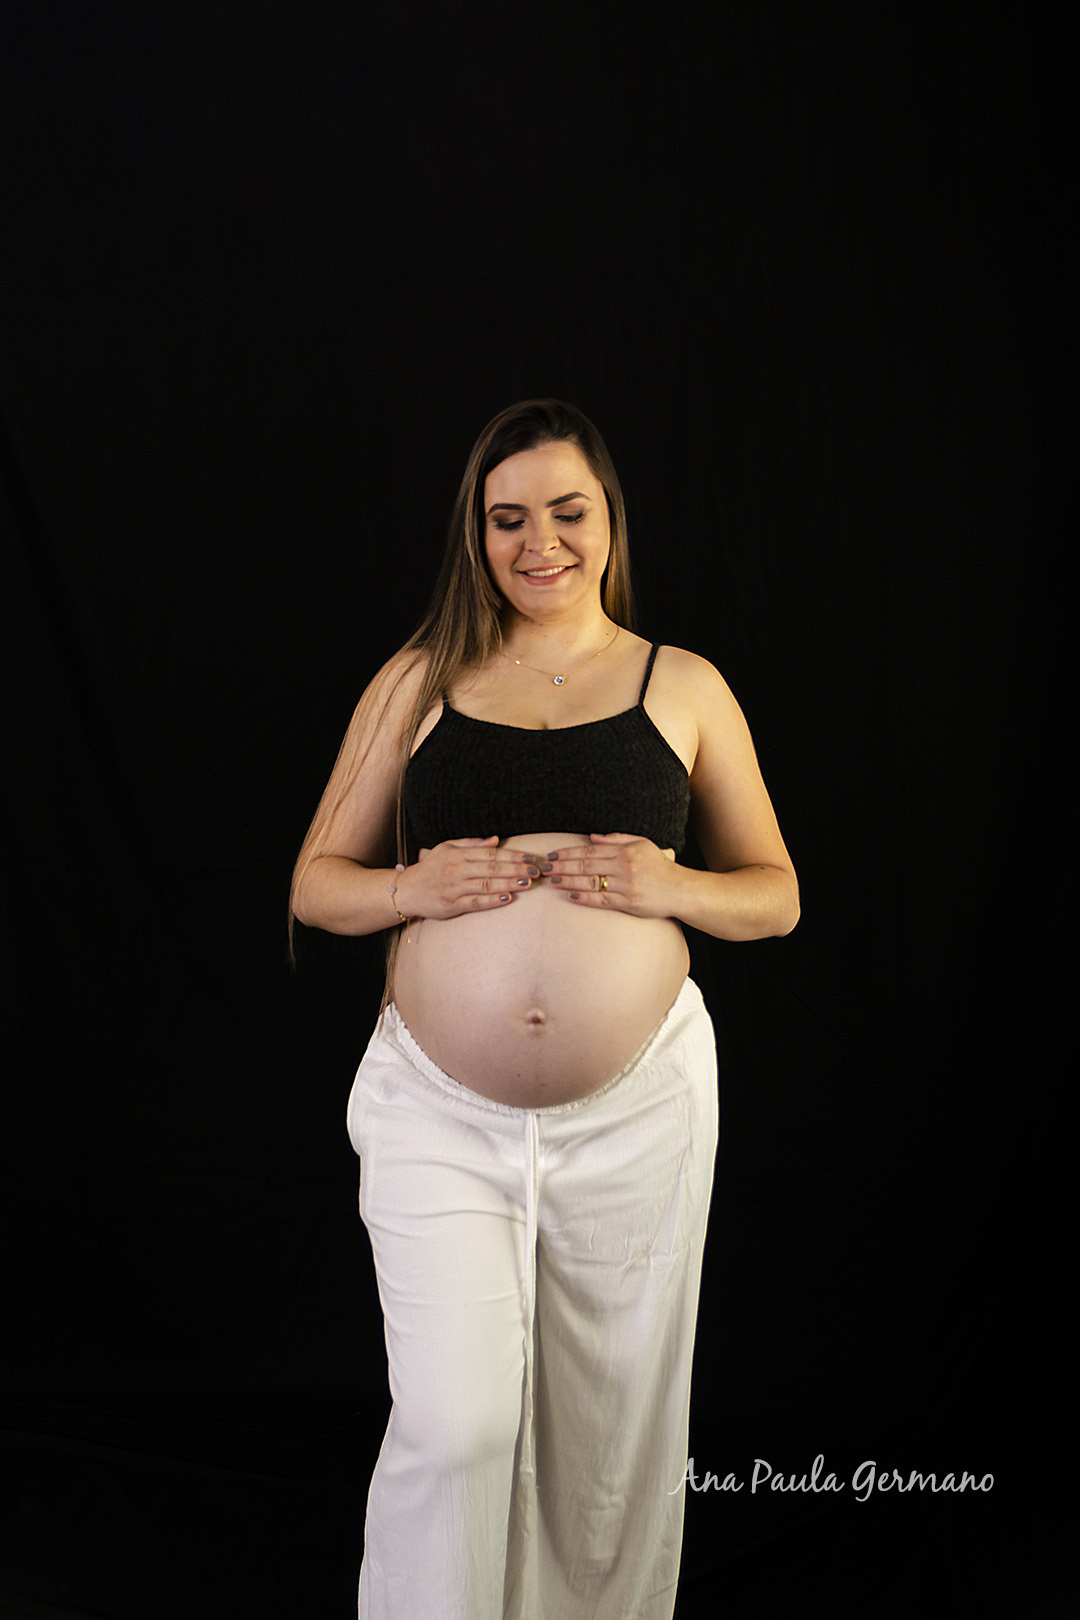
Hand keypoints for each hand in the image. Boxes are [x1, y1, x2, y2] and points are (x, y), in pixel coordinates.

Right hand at [395, 836, 538, 919]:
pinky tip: (508, 898)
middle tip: (536, 870)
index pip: (491, 854)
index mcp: (458, 854)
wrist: (405, 890)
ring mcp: (454, 888)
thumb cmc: (429, 869)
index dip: (513, 855)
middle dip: (516, 868)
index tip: (530, 857)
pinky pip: (476, 902)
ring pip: (486, 884)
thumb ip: (471, 844)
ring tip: (528, 883)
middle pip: (492, 868)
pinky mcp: (451, 905)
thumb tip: (495, 840)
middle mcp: (457, 869)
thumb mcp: (446, 849)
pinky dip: (492, 901)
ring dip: (509, 883)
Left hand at [544, 833, 680, 917]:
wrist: (680, 889)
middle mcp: (624, 866)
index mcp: (625, 851)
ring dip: (568, 881)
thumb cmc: (659, 866)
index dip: (569, 852)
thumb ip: (616, 839)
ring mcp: (625, 885)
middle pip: (586, 865)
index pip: (590, 850)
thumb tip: (592, 837)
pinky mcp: (628, 903)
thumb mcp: (642, 844)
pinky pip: (602, 900)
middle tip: (545, 868)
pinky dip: (585, 898)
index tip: (553, 855)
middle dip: (563, 866)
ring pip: (591, 882)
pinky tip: (571, 896)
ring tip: (552, 881)